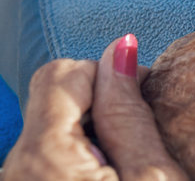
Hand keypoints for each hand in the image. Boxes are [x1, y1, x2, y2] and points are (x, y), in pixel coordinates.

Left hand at [3, 35, 190, 179]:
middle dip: (102, 106)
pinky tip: (110, 177)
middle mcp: (17, 167)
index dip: (109, 76)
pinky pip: (49, 155)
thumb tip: (121, 48)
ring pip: (55, 126)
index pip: (62, 72)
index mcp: (46, 155)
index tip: (142, 100)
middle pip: (56, 99)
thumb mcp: (155, 176)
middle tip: (141, 140)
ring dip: (94, 133)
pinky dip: (82, 156)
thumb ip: (129, 112)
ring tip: (126, 165)